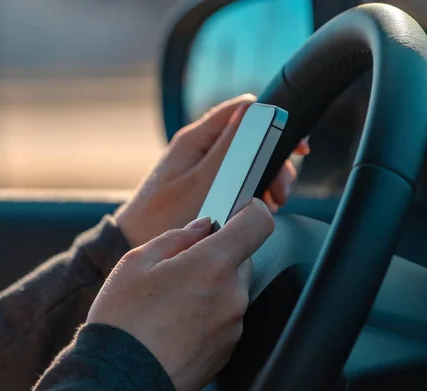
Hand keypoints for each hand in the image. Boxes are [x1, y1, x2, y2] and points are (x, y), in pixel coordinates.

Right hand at [88, 199, 273, 390]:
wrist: (120, 379)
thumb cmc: (123, 320)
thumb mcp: (136, 262)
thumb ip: (177, 237)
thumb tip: (203, 226)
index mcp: (211, 265)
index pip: (257, 224)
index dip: (252, 211)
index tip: (241, 211)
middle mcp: (232, 295)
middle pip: (242, 259)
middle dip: (217, 256)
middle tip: (180, 268)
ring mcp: (233, 325)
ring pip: (232, 290)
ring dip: (213, 287)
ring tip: (172, 303)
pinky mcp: (228, 350)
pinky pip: (227, 319)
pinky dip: (210, 314)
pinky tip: (177, 323)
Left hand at [115, 94, 308, 247]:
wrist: (131, 245)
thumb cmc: (161, 219)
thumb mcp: (204, 184)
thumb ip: (232, 148)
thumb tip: (260, 113)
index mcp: (197, 138)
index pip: (246, 110)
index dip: (276, 122)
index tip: (296, 148)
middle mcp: (198, 148)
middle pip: (251, 137)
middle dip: (273, 161)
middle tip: (279, 192)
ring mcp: (199, 167)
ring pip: (245, 160)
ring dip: (263, 179)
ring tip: (268, 205)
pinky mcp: (199, 186)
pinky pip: (234, 179)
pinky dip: (249, 191)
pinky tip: (251, 210)